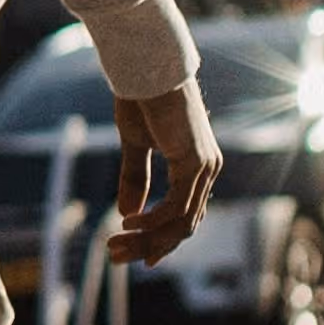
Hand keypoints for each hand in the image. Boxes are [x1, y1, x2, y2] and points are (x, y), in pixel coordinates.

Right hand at [109, 77, 219, 265]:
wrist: (146, 67)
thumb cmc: (142, 97)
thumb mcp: (135, 144)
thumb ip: (135, 178)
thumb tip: (127, 213)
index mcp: (198, 164)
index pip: (185, 214)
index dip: (161, 238)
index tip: (137, 256)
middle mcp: (208, 169)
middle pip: (184, 224)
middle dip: (150, 245)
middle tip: (116, 257)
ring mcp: (205, 167)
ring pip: (181, 221)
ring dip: (147, 239)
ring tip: (115, 245)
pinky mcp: (194, 163)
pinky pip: (176, 206)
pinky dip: (153, 221)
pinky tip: (128, 223)